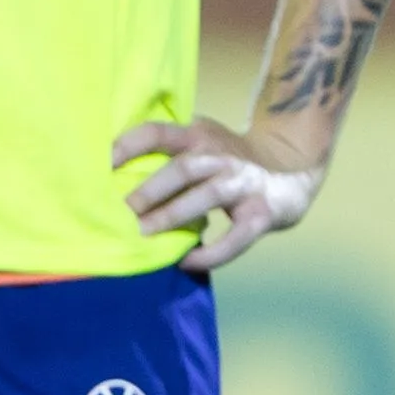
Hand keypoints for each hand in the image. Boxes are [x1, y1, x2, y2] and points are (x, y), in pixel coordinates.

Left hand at [114, 114, 321, 275]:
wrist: (293, 167)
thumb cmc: (230, 160)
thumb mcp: (201, 144)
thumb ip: (171, 155)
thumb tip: (115, 180)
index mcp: (198, 135)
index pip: (157, 133)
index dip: (127, 146)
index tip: (101, 165)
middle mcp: (221, 155)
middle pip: (182, 168)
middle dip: (149, 191)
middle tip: (121, 212)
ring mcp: (244, 183)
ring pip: (206, 195)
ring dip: (172, 215)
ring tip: (143, 233)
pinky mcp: (263, 213)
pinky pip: (236, 237)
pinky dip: (211, 252)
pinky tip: (187, 261)